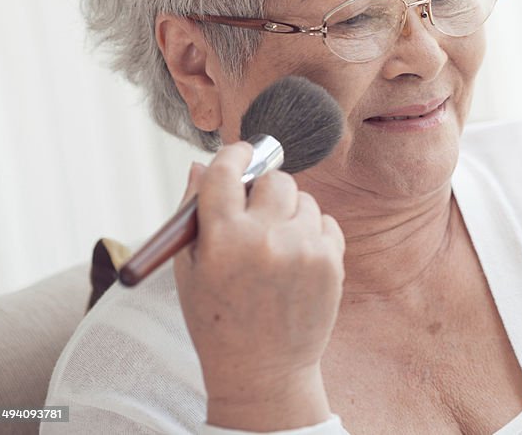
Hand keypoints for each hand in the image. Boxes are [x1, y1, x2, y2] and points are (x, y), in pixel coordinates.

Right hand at [173, 142, 344, 428]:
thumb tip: (200, 165)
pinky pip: (325, 221)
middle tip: (257, 210)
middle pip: (275, 178)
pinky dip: (312, 233)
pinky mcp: (332, 261)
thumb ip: (192, 214)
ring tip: (275, 249)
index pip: (228, 171)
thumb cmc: (218, 318)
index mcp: (222, 238)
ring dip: (289, 213)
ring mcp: (303, 249)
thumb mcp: (189, 270)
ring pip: (303, 199)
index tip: (240, 152)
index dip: (234, 155)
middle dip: (265, 189)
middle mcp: (266, 238)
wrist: (264, 370)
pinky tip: (296, 263)